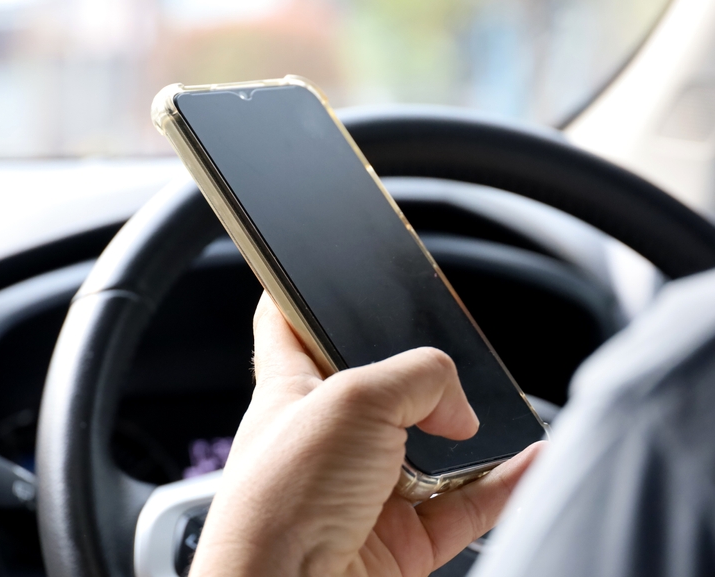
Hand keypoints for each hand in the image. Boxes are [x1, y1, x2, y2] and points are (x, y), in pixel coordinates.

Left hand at [188, 293, 542, 576]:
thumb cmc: (280, 502)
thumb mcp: (351, 400)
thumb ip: (418, 379)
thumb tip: (461, 409)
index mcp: (290, 391)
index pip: (286, 324)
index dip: (303, 293)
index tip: (323, 270)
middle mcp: (327, 438)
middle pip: (380, 386)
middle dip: (420, 374)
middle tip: (450, 357)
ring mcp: (366, 489)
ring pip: (433, 447)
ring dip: (472, 432)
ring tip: (495, 410)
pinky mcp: (401, 540)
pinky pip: (467, 505)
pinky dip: (505, 483)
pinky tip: (530, 458)